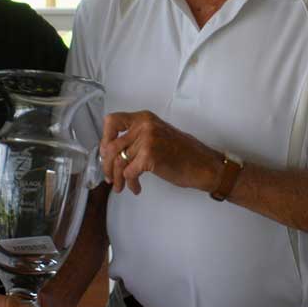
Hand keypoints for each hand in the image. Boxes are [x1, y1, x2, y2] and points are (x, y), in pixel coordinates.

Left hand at [100, 110, 220, 194]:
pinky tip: (136, 188)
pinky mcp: (150, 156)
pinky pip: (129, 173)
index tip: (105, 152)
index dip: (104, 138)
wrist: (203, 165)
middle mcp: (144, 126)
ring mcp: (147, 140)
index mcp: (144, 118)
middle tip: (109, 176)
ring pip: (119, 161)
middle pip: (111, 146)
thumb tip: (112, 151)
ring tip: (121, 186)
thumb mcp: (157, 135)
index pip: (112, 121)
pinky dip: (130, 183)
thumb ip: (136, 137)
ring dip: (117, 178)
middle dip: (107, 165)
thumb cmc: (183, 153)